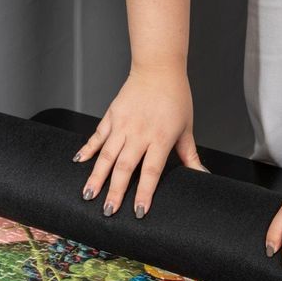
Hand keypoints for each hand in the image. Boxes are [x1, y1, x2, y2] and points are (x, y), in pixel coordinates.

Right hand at [73, 67, 204, 216]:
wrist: (159, 68)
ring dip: (97, 176)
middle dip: (115, 192)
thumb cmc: (176, 98)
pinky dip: (87, 149)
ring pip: (106, 155)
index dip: (144, 193)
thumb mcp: (187, 128)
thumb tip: (202, 176)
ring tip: (88, 195)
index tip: (138, 212)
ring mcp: (122, 124)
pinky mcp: (111, 115)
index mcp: (160, 138)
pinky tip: (78, 162)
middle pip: (124, 167)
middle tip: (108, 212)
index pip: (151, 172)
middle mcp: (139, 133)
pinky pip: (97, 136)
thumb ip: (190, 156)